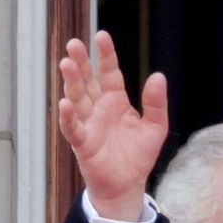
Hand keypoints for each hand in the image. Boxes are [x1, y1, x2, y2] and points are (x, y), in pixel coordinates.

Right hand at [57, 31, 168, 221]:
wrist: (127, 185)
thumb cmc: (138, 156)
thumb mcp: (156, 126)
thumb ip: (155, 102)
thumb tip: (157, 76)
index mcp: (115, 101)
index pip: (108, 73)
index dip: (105, 55)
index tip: (101, 37)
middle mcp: (99, 109)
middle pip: (87, 81)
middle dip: (80, 63)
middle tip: (73, 44)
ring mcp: (89, 125)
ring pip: (77, 99)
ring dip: (71, 82)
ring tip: (66, 64)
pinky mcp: (83, 144)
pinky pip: (73, 128)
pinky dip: (68, 117)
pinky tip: (64, 103)